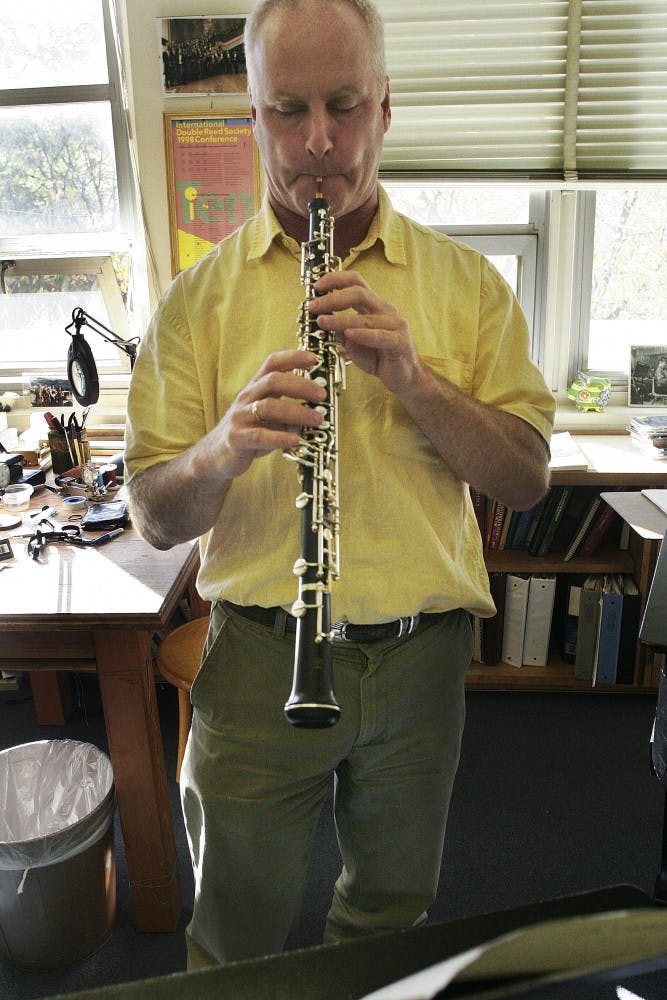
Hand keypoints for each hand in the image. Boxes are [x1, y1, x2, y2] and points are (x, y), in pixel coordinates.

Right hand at [213, 349, 326, 479]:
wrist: (215, 455)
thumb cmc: (248, 432)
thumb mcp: (268, 417)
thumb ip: (289, 412)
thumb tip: (315, 412)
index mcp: (255, 388)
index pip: (272, 363)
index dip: (292, 357)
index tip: (313, 358)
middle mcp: (246, 398)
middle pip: (273, 381)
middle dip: (301, 385)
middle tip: (322, 395)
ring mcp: (240, 417)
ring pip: (269, 407)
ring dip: (297, 412)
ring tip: (317, 419)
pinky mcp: (236, 438)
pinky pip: (260, 435)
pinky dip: (281, 437)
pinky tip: (296, 440)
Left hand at [308, 270, 421, 397]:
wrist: (404, 378)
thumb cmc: (380, 358)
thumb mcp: (353, 342)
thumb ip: (339, 329)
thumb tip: (320, 317)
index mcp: (374, 305)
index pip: (355, 282)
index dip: (335, 279)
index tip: (316, 286)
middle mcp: (385, 310)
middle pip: (358, 292)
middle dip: (332, 297)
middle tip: (313, 306)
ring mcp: (395, 324)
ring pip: (364, 317)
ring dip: (340, 319)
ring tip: (322, 322)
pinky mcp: (399, 342)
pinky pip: (380, 336)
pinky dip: (363, 335)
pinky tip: (349, 335)